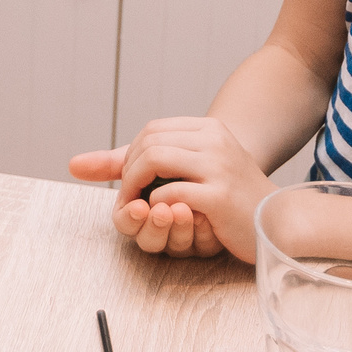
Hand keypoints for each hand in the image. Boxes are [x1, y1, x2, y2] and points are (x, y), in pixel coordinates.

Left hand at [66, 117, 271, 259]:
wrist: (277, 222)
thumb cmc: (229, 197)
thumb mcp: (186, 170)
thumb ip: (132, 162)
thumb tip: (74, 164)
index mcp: (207, 128)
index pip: (152, 131)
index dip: (133, 157)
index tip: (134, 183)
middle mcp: (214, 139)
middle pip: (149, 143)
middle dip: (130, 172)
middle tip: (130, 198)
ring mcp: (219, 165)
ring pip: (155, 160)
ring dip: (137, 187)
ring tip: (140, 207)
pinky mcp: (220, 196)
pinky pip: (171, 194)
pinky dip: (158, 206)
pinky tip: (165, 215)